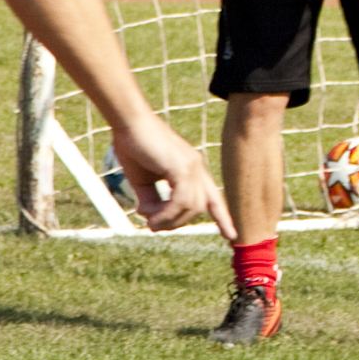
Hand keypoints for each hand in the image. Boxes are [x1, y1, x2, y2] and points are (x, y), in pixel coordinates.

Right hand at [108, 113, 233, 238]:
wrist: (128, 123)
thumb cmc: (133, 148)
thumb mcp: (143, 182)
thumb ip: (153, 202)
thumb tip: (153, 221)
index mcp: (191, 169)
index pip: (213, 197)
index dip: (222, 217)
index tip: (230, 236)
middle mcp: (196, 167)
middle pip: (199, 208)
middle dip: (176, 223)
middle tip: (152, 225)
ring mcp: (192, 166)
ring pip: (192, 207)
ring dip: (168, 220)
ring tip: (149, 221)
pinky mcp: (182, 167)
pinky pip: (180, 201)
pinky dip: (166, 213)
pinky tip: (150, 216)